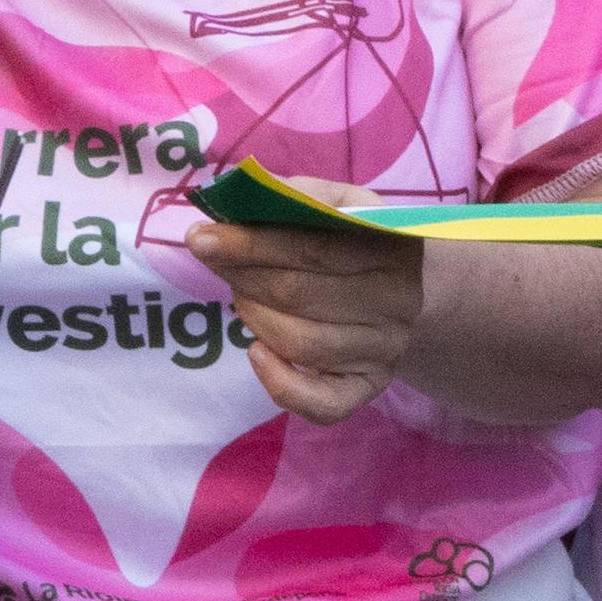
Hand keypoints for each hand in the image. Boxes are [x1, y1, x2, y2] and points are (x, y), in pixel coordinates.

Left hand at [185, 187, 427, 425]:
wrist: (402, 288)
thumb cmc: (353, 237)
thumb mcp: (336, 201)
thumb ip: (293, 196)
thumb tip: (234, 201)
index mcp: (390, 247)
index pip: (312, 249)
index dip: (250, 244)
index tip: (200, 238)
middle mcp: (397, 303)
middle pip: (300, 295)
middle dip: (242, 276)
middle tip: (213, 259)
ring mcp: (385, 350)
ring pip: (301, 344)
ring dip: (254, 316)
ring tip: (241, 295)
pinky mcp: (368, 387)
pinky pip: (324, 404)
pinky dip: (282, 385)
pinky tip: (257, 353)